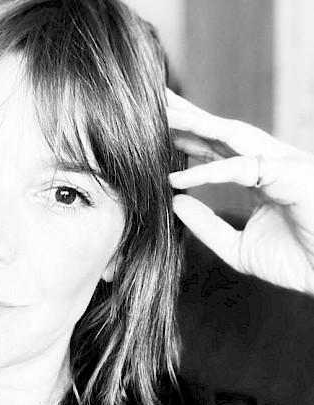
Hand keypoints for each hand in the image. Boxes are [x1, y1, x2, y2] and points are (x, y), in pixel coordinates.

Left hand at [166, 89, 313, 295]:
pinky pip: (240, 169)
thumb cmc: (294, 261)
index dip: (186, 137)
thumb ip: (206, 225)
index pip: (215, 148)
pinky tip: (176, 177)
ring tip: (160, 114)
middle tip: (153, 101)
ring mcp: (281, 164)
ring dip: (194, 123)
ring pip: (229, 135)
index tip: (154, 130)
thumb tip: (175, 201)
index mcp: (257, 176)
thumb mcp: (236, 247)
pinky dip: (206, 172)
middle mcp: (268, 163)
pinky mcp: (290, 174)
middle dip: (187, 115)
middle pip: (219, 131)